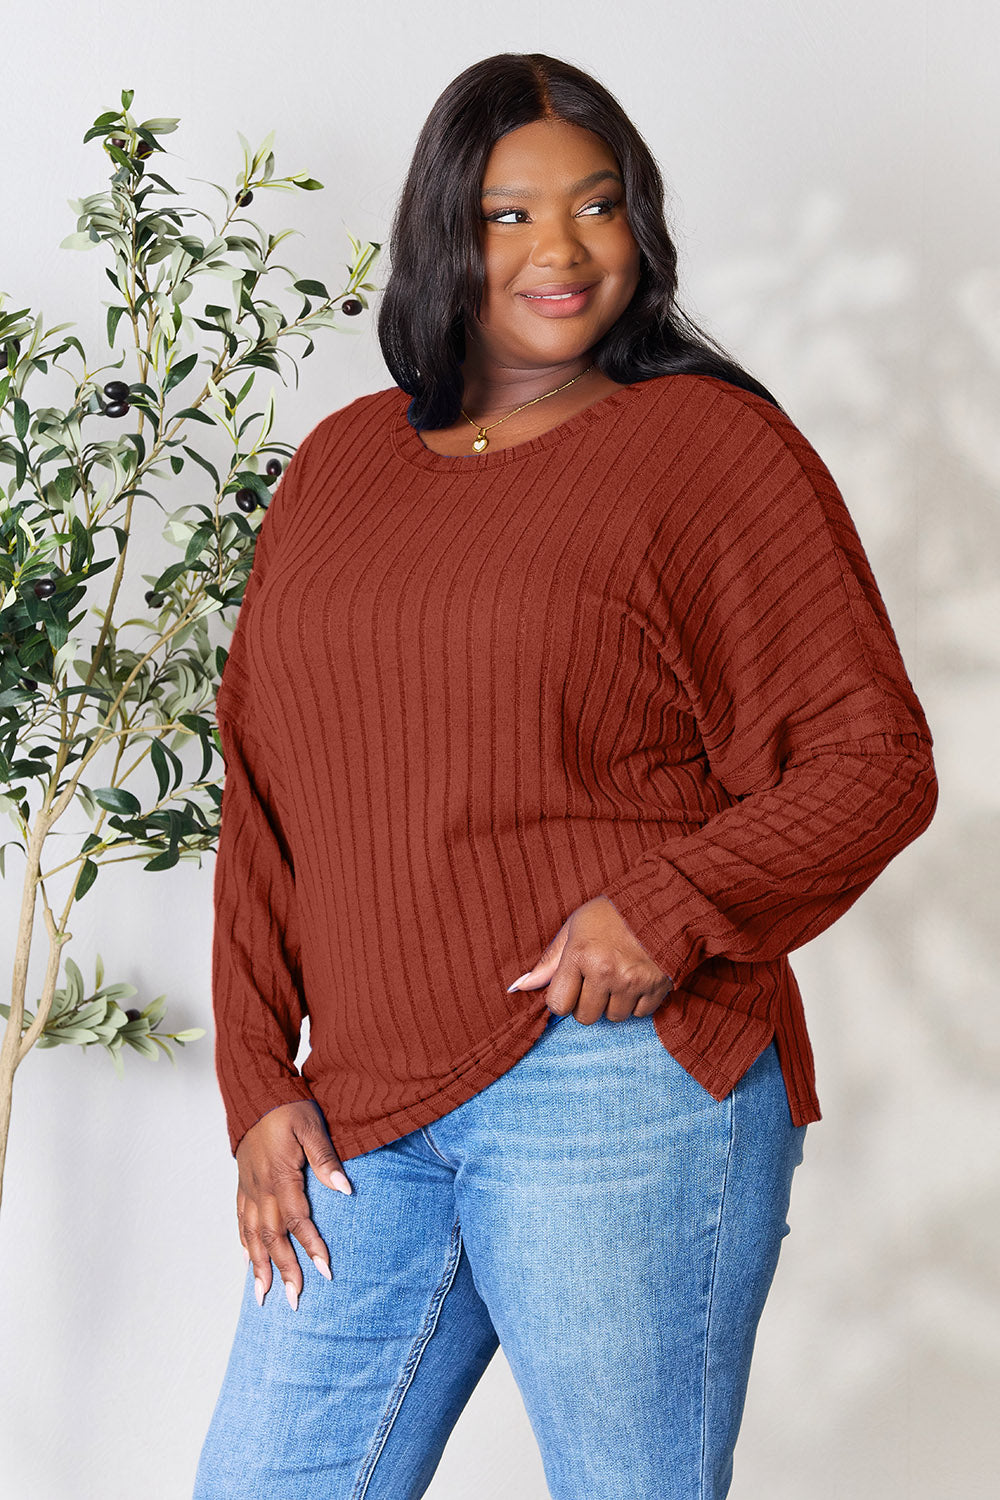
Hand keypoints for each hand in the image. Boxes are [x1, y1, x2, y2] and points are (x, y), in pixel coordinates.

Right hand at [235, 1099, 352, 1311]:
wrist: (256, 1093)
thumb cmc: (288, 1108)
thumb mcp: (312, 1126)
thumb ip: (326, 1159)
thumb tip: (345, 1189)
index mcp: (281, 1176)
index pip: (298, 1219)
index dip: (311, 1246)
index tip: (325, 1271)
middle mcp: (262, 1188)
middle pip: (273, 1237)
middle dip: (284, 1270)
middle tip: (294, 1300)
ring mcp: (249, 1188)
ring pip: (252, 1235)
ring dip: (259, 1267)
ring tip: (263, 1296)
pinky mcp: (243, 1184)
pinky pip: (241, 1220)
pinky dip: (244, 1244)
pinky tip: (248, 1262)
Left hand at [508, 895, 672, 1023]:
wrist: (659, 902)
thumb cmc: (610, 914)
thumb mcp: (574, 928)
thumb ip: (549, 961)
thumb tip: (520, 986)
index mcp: (581, 955)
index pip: (558, 1004)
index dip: (562, 998)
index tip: (571, 985)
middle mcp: (606, 971)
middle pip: (585, 1017)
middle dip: (587, 1002)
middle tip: (596, 980)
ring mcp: (633, 981)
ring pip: (613, 1017)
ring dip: (613, 1003)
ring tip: (618, 977)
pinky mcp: (657, 987)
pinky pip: (639, 1014)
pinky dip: (637, 1002)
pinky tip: (636, 979)